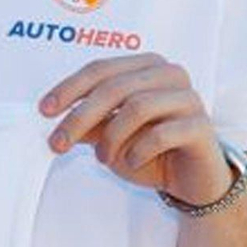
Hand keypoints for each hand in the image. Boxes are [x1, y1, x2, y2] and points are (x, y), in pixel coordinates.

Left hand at [38, 53, 232, 205]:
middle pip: (114, 88)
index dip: (69, 89)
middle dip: (79, 118)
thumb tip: (51, 117)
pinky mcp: (201, 126)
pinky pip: (161, 133)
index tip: (44, 110)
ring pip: (137, 107)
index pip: (100, 69)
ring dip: (111, 137)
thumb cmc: (150, 150)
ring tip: (102, 158)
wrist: (190, 179)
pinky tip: (131, 161)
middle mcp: (169, 75)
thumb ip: (86, 123)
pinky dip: (138, 150)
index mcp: (145, 67)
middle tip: (58, 143)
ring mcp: (189, 98)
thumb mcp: (109, 136)